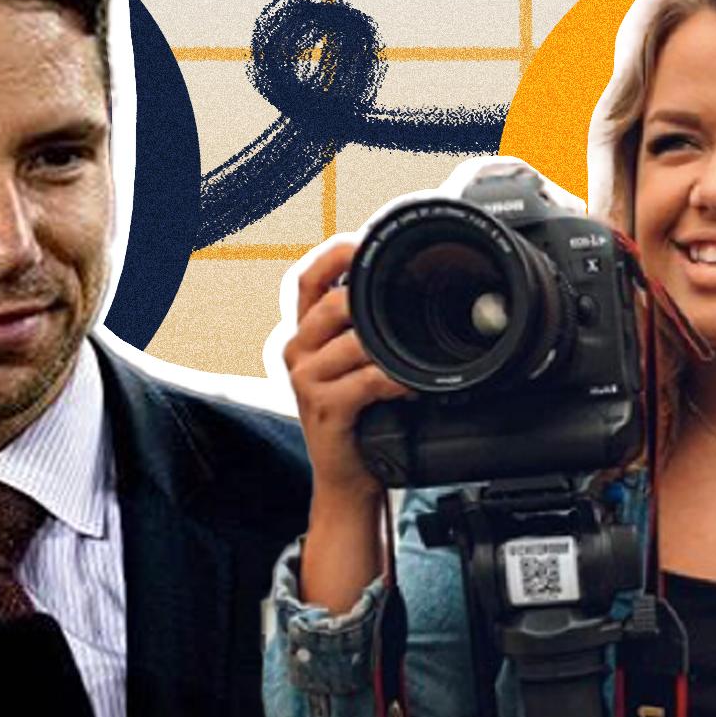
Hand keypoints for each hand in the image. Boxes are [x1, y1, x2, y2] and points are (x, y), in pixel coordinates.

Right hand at [282, 237, 411, 511]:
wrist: (347, 475)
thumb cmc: (360, 415)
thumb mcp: (358, 364)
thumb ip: (371, 329)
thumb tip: (410, 291)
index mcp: (306, 332)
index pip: (309, 277)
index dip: (336, 253)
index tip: (366, 241)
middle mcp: (299, 350)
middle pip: (330, 303)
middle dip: (369, 299)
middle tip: (407, 301)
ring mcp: (306, 380)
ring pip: (352, 342)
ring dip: (389, 344)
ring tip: (416, 352)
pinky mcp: (324, 408)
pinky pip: (365, 381)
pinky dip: (395, 379)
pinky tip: (413, 383)